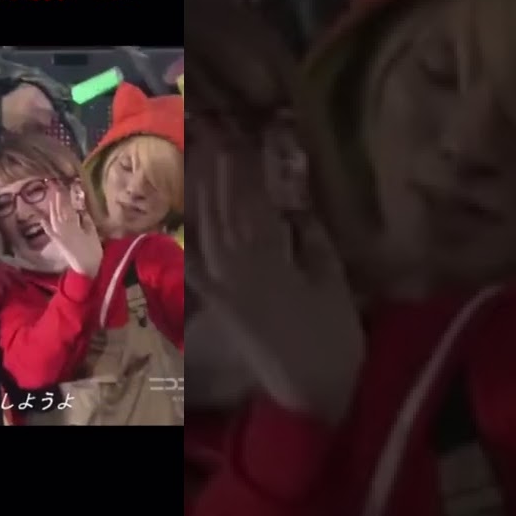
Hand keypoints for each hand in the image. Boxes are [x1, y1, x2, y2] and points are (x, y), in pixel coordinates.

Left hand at [39, 189, 103, 277]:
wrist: (86, 268)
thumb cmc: (93, 250)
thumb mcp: (92, 232)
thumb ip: (85, 219)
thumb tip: (80, 208)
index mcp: (72, 224)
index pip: (67, 206)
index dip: (64, 195)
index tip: (63, 184)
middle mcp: (62, 228)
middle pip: (58, 209)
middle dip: (56, 197)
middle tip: (55, 185)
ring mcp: (57, 234)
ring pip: (53, 217)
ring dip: (52, 206)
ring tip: (51, 196)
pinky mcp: (56, 241)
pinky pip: (48, 230)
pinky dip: (45, 223)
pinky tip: (41, 217)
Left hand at [187, 123, 363, 423]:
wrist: (312, 391)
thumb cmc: (333, 333)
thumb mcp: (330, 274)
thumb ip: (309, 231)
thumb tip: (292, 191)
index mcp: (262, 255)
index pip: (248, 195)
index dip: (244, 159)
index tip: (245, 126)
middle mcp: (228, 264)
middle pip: (217, 202)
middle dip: (216, 163)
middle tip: (216, 125)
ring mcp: (215, 281)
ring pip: (201, 221)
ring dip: (199, 185)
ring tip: (200, 149)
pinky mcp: (210, 296)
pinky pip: (191, 251)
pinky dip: (187, 224)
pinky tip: (182, 206)